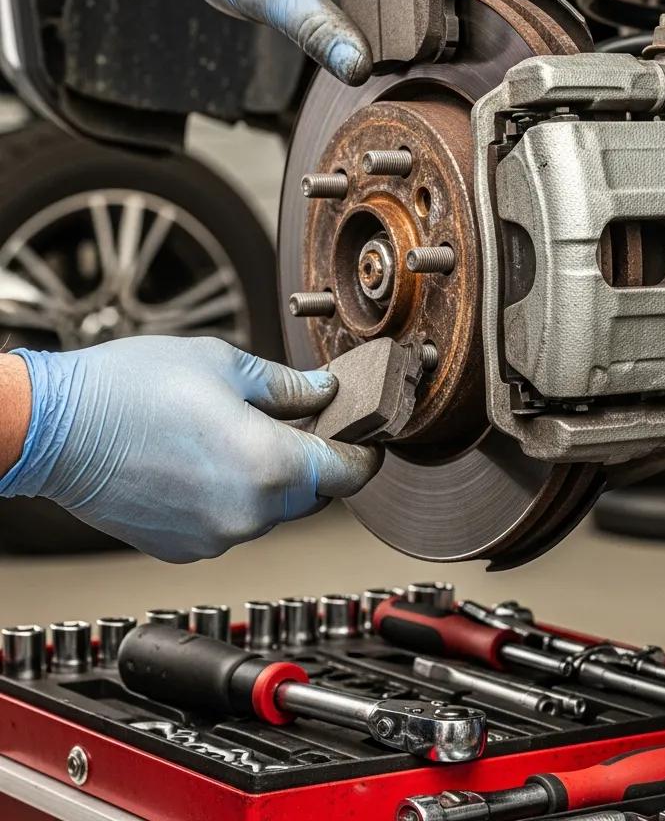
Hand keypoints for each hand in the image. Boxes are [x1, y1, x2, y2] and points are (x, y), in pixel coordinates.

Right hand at [0, 336, 380, 561]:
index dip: (365, 451)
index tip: (366, 436)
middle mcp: (249, 513)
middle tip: (299, 418)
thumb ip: (287, 385)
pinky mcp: (185, 548)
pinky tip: (207, 461)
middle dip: (316, 459)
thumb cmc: (127, 391)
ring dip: (272, 478)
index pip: (351, 473)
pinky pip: (232, 523)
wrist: (50, 430)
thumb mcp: (224, 365)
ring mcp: (216, 537)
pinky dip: (235, 497)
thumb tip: (324, 390)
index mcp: (270, 465)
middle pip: (314, 493)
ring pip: (273, 510)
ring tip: (239, 433)